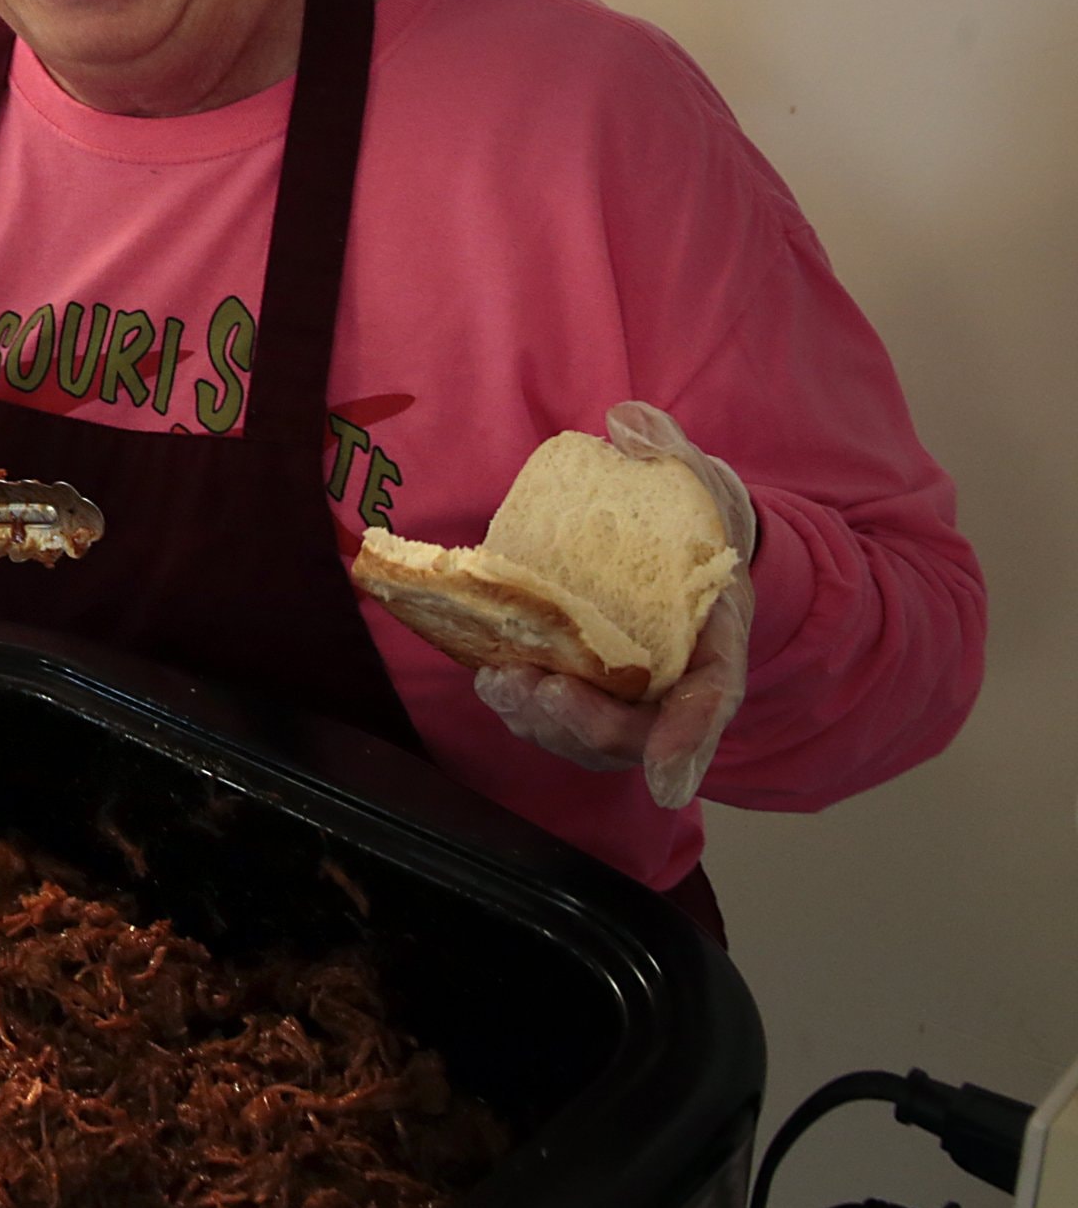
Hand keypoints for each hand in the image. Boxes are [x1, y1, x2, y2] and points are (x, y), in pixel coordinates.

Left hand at [469, 402, 756, 808]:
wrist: (683, 536)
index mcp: (717, 636)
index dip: (689, 739)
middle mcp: (677, 678)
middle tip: (543, 695)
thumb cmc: (692, 514)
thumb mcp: (694, 475)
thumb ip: (668, 450)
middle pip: (643, 733)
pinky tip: (490, 678)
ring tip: (502, 686)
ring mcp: (631, 691)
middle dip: (592, 728)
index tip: (666, 782)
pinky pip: (558, 716)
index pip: (712, 698)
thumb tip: (626, 425)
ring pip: (593, 736)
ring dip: (546, 724)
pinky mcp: (585, 685)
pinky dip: (525, 708)